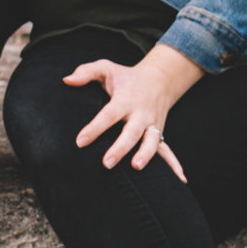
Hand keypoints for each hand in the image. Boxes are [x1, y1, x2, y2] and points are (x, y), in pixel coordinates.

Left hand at [64, 54, 192, 180]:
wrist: (159, 80)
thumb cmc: (125, 78)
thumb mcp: (106, 69)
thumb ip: (85, 72)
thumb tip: (67, 80)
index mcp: (125, 99)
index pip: (108, 115)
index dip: (94, 128)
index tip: (80, 141)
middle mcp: (141, 113)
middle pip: (131, 132)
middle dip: (120, 148)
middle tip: (106, 163)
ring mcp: (152, 124)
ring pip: (151, 141)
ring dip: (145, 155)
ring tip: (135, 167)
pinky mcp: (159, 133)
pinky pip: (167, 150)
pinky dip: (174, 165)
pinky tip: (180, 179)